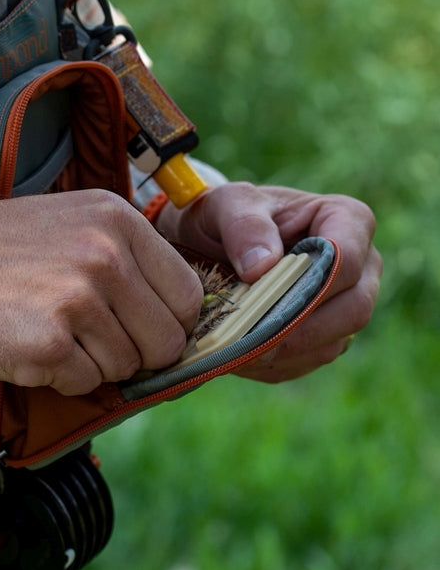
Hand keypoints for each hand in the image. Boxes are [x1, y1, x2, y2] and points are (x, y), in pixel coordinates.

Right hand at [0, 189, 203, 393]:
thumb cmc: (0, 251)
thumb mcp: (72, 222)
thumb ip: (128, 255)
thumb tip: (180, 312)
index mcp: (118, 219)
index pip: (188, 295)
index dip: (168, 323)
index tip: (140, 329)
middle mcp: (104, 255)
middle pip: (166, 340)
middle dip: (135, 352)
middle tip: (91, 339)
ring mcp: (77, 300)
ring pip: (126, 367)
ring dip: (93, 364)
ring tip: (51, 332)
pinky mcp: (49, 345)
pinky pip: (87, 385)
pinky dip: (62, 379)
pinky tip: (32, 347)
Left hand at [156, 182, 380, 381]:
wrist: (208, 240)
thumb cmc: (224, 214)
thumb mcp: (225, 203)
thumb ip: (243, 225)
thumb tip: (262, 266)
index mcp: (347, 220)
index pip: (347, 261)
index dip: (311, 286)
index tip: (263, 299)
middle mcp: (360, 266)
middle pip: (353, 310)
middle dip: (299, 330)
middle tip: (248, 340)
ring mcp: (346, 304)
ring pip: (332, 343)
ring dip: (283, 354)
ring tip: (235, 350)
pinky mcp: (325, 335)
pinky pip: (309, 361)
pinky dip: (273, 365)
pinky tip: (239, 357)